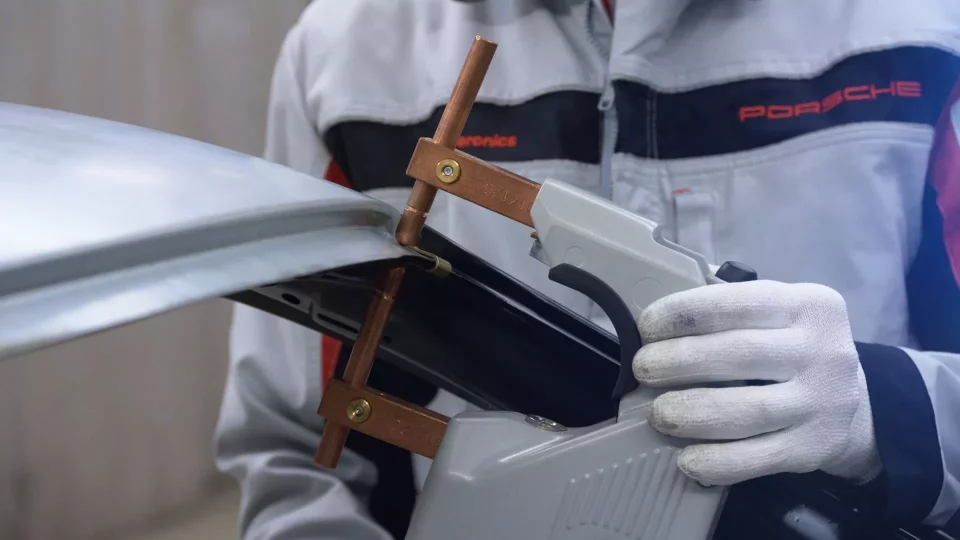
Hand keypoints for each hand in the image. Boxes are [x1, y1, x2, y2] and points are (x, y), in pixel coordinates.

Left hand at [632, 280, 881, 485]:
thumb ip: (732, 312)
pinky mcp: (815, 448)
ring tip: (658, 414)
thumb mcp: (780, 316)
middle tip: (643, 369)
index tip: (647, 327)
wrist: (859, 407)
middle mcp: (822, 351)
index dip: (685, 314)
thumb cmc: (794, 350)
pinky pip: (759, 458)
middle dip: (680, 361)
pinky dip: (718, 461)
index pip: (738, 303)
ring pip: (748, 410)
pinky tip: (687, 459)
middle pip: (740, 354)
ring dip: (693, 412)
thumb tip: (657, 326)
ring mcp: (822, 403)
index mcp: (808, 305)